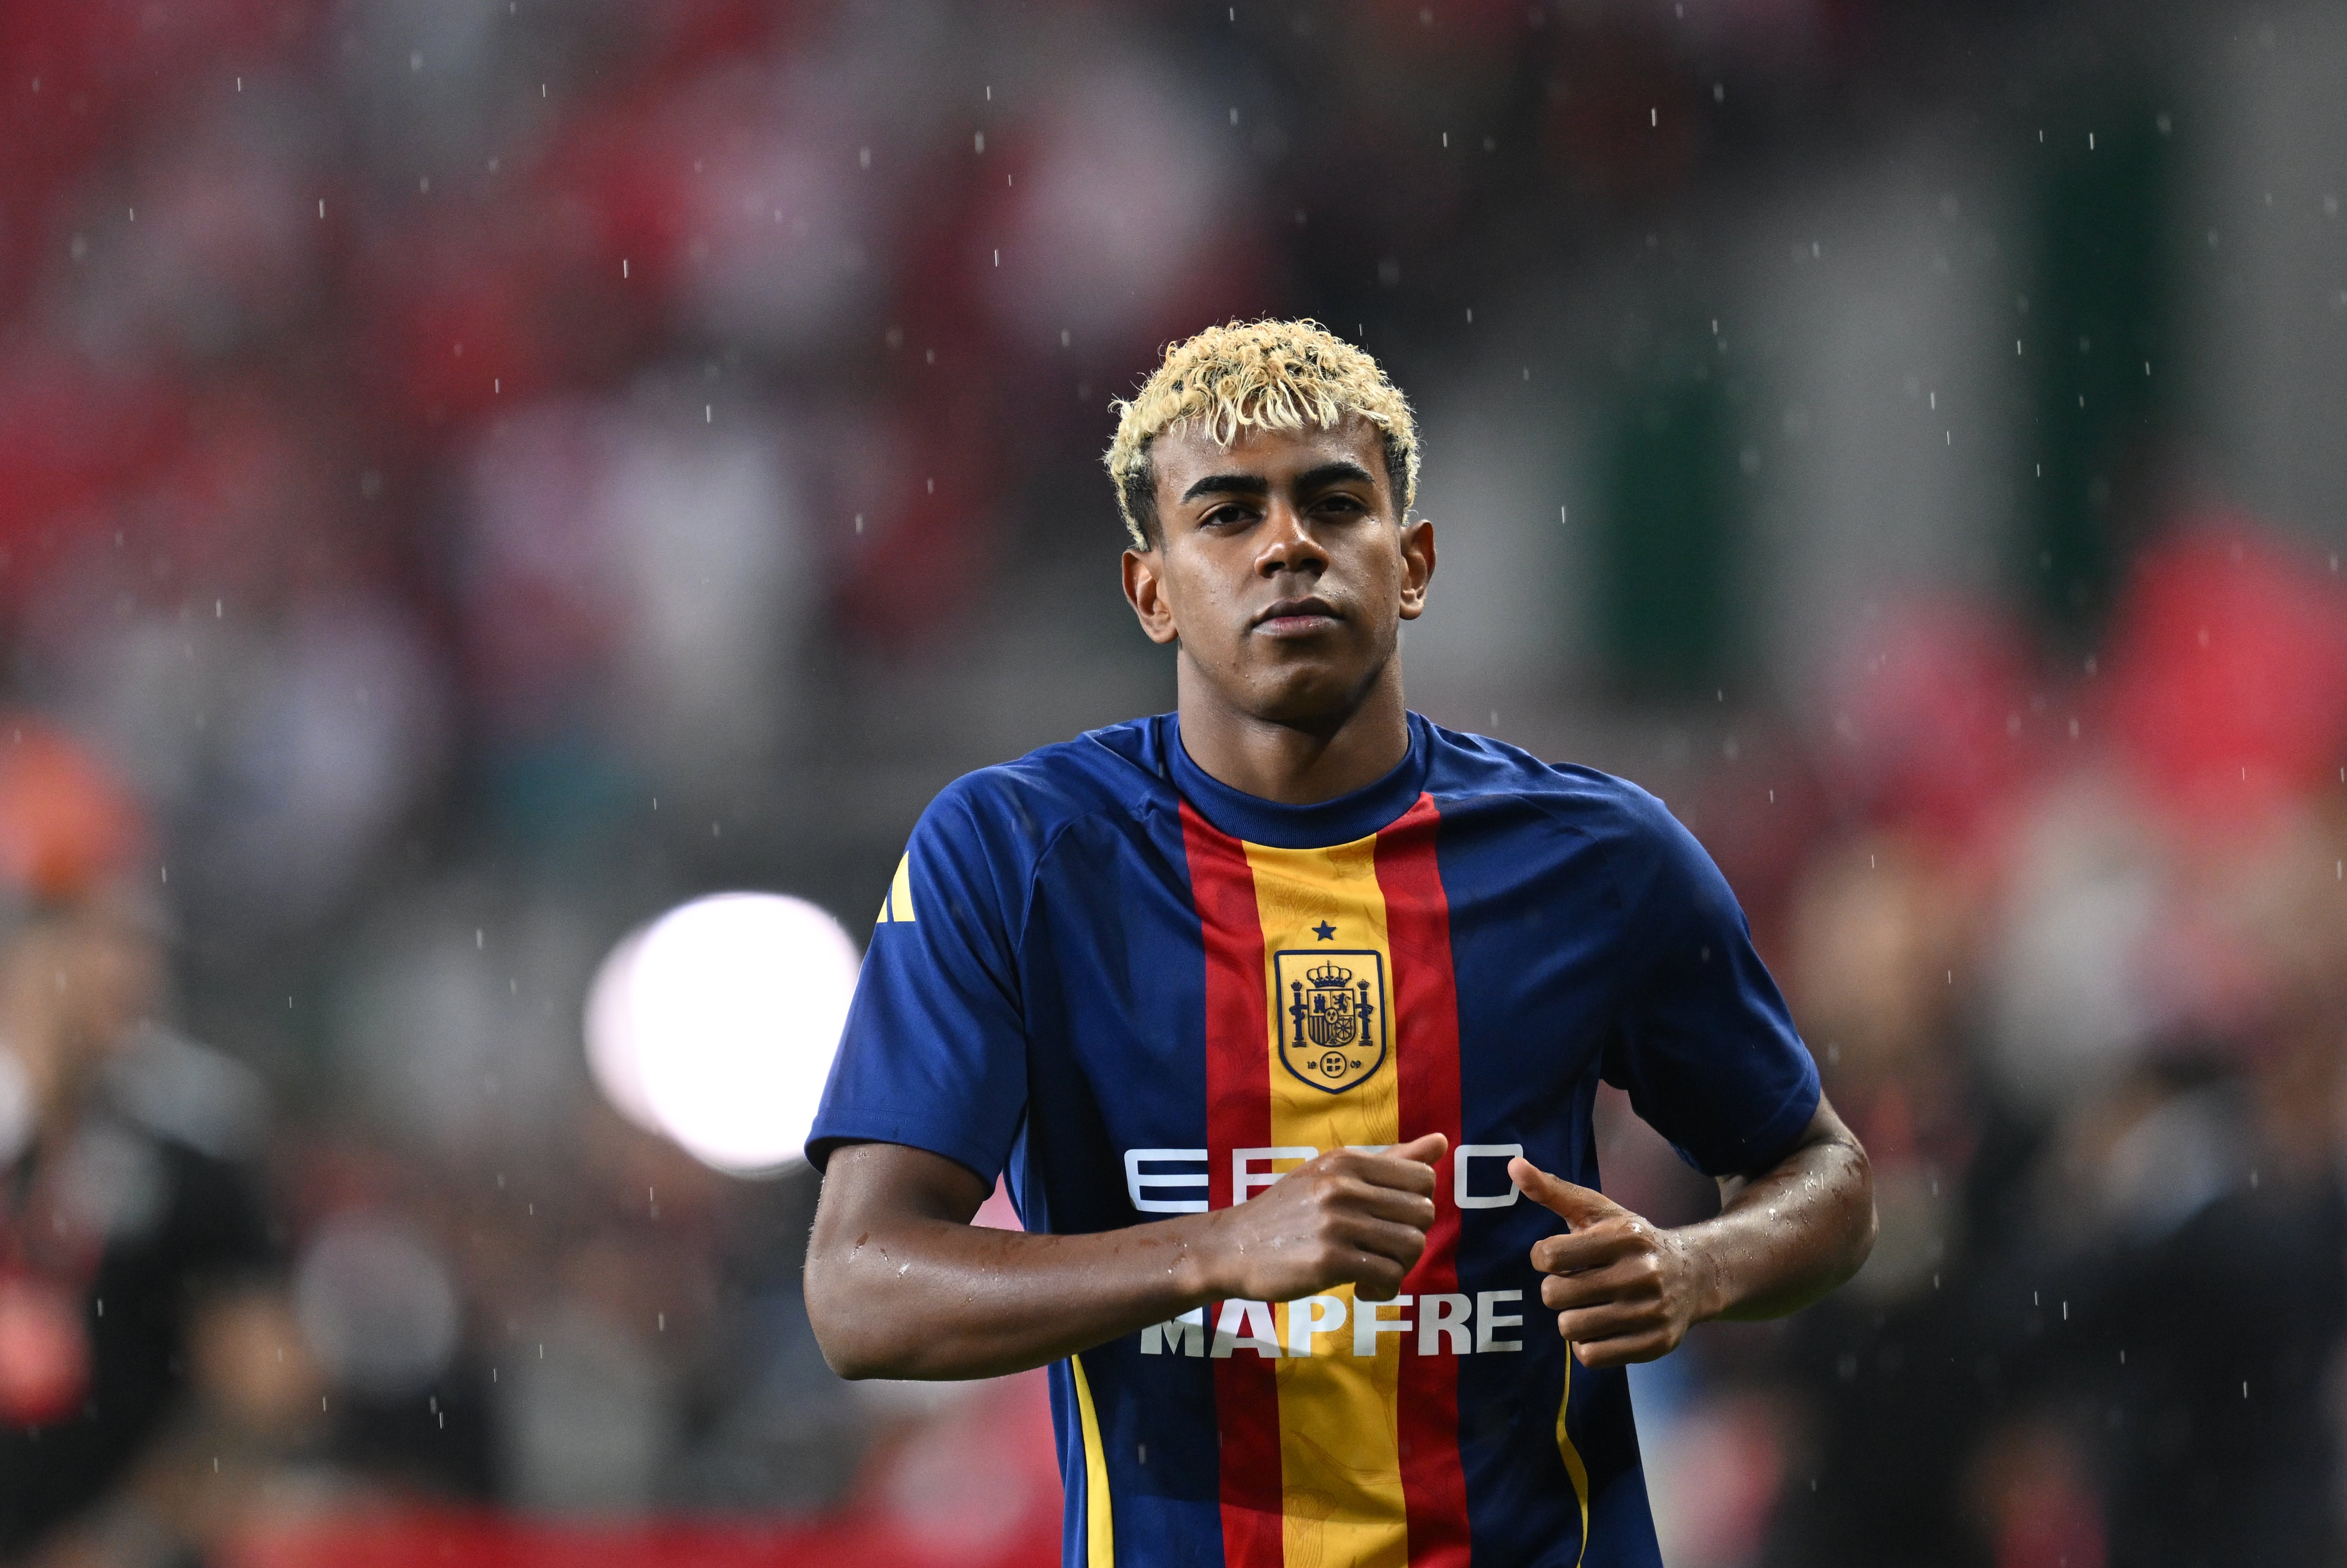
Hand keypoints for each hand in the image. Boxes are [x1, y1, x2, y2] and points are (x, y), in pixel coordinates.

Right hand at [1200, 1134, 1446, 1303]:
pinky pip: (1389, 1276)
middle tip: (1382, 1250)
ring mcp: (1336, 1222)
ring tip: (1372, 1271)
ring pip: (1411, 1246)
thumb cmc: (1289, 1211)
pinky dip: (1384, 1289)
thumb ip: (1391, 1160)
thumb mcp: (1333, 1173)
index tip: (1390, 1220)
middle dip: (1411, 1238)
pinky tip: (1361, 1288)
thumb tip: (1443, 1141)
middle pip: (1423, 1213)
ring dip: (1400, 1267)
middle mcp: (1343, 1185)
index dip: (1416, 1205)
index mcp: (1347, 1160)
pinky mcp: (1329, 1260)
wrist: (1233, 1247)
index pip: (1423, 1177)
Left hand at [1511, 1157, 1713, 1368]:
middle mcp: (1641, 1274)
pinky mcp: (1655, 1343)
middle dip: (1557, 1289)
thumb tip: (1513, 1165)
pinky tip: (1602, 1327)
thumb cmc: (1631, 1241)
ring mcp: (1650, 1312)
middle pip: (1555, 1296)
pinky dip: (1588, 1345)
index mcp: (1623, 1237)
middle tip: (1576, 1283)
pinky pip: (1591, 1357)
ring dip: (1571, 1318)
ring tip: (1590, 1305)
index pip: (1550, 1255)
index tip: (1558, 1257)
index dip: (1544, 1257)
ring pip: (1570, 1328)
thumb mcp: (1597, 1211)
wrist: (1694, 1275)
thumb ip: (1553, 1190)